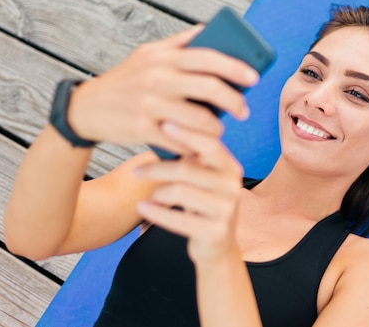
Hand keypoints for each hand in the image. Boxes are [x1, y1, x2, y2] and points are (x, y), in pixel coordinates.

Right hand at [67, 25, 258, 154]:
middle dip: (235, 102)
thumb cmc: (126, 80)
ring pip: (199, 118)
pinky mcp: (142, 128)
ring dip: (216, 128)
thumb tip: (211, 29)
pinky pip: (180, 139)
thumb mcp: (148, 54)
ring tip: (220, 130)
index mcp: (163, 57)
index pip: (208, 57)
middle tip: (244, 112)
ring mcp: (149, 104)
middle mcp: (157, 77)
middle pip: (210, 88)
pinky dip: (194, 145)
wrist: (86, 108)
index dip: (236, 68)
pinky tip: (200, 145)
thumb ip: (180, 42)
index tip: (254, 78)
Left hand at [134, 121, 243, 263]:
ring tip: (146, 196)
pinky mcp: (215, 232)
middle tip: (136, 171)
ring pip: (180, 192)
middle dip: (157, 169)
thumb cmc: (204, 204)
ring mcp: (226, 210)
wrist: (218, 247)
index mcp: (230, 167)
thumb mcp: (205, 178)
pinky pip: (178, 219)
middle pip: (188, 169)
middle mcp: (232, 186)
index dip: (186, 133)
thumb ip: (195, 156)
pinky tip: (143, 208)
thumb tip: (169, 120)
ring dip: (156, 192)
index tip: (162, 124)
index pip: (209, 144)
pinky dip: (156, 212)